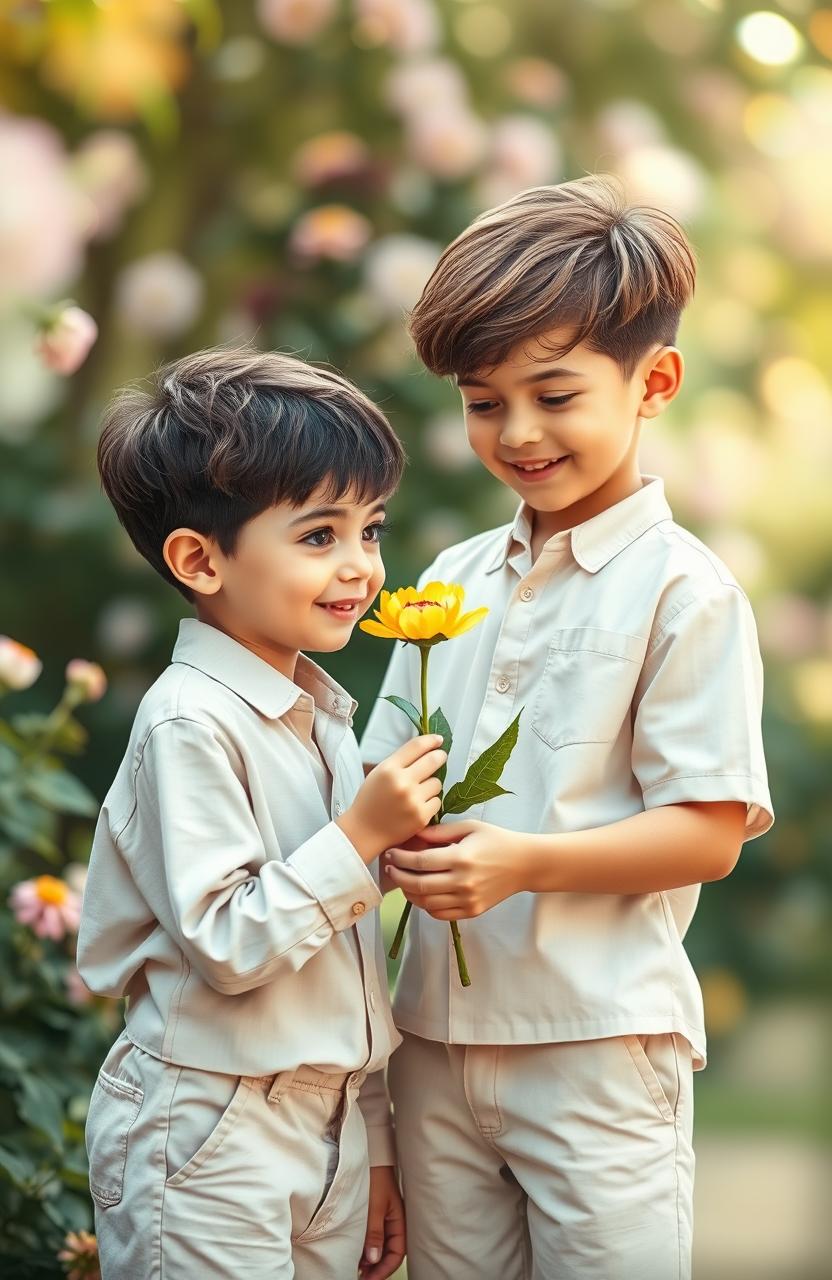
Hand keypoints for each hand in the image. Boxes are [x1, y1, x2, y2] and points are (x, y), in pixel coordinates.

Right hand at [336, 736, 445, 863]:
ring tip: (418, 792)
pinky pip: (437, 801)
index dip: (431, 740)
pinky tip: (417, 806)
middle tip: (441, 756)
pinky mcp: (421, 816)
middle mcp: (402, 782)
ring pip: (437, 783)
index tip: (438, 740)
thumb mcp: (379, 773)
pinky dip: (430, 803)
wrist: (364, 832)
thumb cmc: (371, 801)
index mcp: (389, 769)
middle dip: (440, 756)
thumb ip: (400, 761)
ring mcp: (413, 800)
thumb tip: (426, 748)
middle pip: (433, 760)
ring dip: (431, 785)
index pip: (416, 746)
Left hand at [360, 1165, 405, 1279]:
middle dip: (377, 1268)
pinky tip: (357, 1254)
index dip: (384, 1269)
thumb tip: (373, 1259)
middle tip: (362, 1278)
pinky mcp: (374, 1215)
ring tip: (358, 1269)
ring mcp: (384, 1219)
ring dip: (371, 1260)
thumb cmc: (375, 1177)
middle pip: (389, 1253)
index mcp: (399, 1221)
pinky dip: (366, 1248)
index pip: (397, 1253)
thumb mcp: (374, 1206)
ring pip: (380, 1247)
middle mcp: (393, 1222)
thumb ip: (374, 1234)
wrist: (370, 1156)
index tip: (370, 1279)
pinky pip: (373, 1238)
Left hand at [384, 819, 526, 918]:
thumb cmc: (497, 840)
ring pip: (426, 903)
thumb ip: (440, 832)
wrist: (524, 864)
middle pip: (419, 884)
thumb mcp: (470, 827)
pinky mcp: (472, 911)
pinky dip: (425, 906)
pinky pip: (440, 914)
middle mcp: (463, 881)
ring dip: (409, 893)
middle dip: (398, 877)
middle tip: (389, 869)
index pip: (420, 862)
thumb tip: (414, 835)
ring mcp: (467, 899)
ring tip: (402, 881)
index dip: (400, 859)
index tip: (391, 853)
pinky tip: (421, 894)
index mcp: (461, 857)